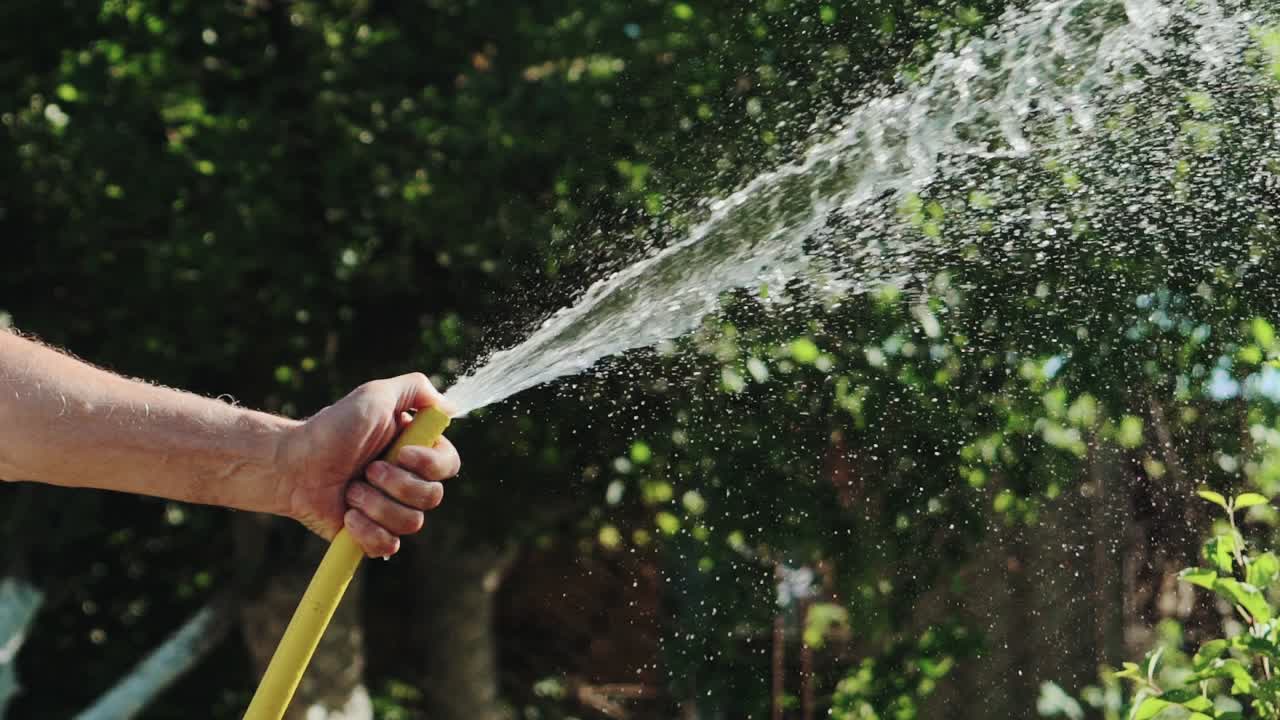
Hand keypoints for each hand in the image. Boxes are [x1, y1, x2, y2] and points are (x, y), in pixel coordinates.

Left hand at [279, 373, 459, 556]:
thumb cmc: (332, 428)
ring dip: (376, 504)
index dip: (430, 465)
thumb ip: (416, 388)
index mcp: (415, 452)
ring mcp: (391, 510)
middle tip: (366, 469)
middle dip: (396, 484)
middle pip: (432, 497)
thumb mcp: (375, 395)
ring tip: (350, 491)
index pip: (449, 465)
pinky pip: (389, 545)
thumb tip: (450, 407)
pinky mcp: (372, 535)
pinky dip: (367, 531)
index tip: (400, 453)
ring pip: (412, 523)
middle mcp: (408, 482)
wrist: (293, 464)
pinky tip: (347, 515)